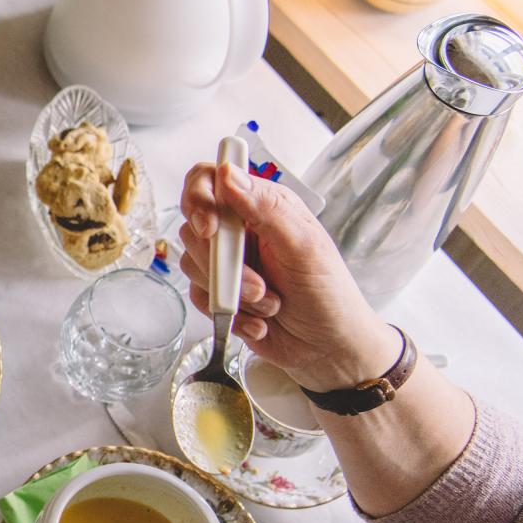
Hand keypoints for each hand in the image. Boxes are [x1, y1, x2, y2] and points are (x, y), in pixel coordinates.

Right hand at [178, 161, 400, 391]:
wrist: (328, 349)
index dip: (198, 199)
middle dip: (223, 265)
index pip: (210, 180)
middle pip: (193, 228)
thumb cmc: (328, 294)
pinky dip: (230, 315)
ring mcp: (227, 263)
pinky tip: (259, 321)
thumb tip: (228, 173)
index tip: (210, 229)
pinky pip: (199, 298)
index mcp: (263, 206)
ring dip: (232, 294)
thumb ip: (265, 208)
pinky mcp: (220, 294)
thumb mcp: (304, 246)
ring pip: (193, 266)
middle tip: (260, 285)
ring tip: (269, 304)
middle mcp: (240, 230)